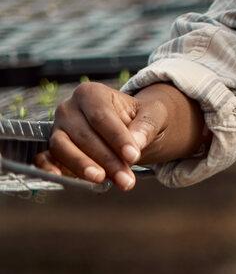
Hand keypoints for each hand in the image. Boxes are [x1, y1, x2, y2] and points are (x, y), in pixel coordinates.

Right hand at [33, 82, 202, 189]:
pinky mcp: (52, 149)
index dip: (117, 138)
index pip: (101, 117)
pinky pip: (46, 159)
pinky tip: (60, 178)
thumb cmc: (140, 117)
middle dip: (107, 160)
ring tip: (102, 180)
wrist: (131, 126)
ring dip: (83, 167)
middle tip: (126, 179)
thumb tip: (137, 143)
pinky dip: (50, 168)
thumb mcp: (152, 114)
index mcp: (91, 93)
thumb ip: (146, 126)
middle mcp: (69, 109)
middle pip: (84, 136)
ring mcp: (58, 129)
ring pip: (64, 148)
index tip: (133, 156)